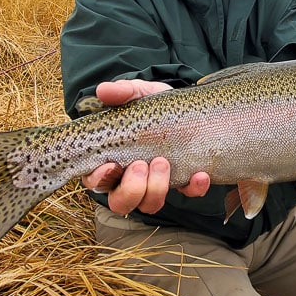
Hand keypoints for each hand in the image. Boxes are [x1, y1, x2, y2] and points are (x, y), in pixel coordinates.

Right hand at [81, 79, 210, 213]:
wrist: (188, 106)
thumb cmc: (153, 105)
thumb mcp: (140, 94)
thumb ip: (123, 92)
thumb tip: (103, 90)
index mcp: (111, 160)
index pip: (96, 180)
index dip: (99, 178)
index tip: (110, 165)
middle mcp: (130, 179)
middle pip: (120, 202)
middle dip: (131, 188)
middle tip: (141, 164)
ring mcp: (156, 184)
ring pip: (149, 205)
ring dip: (156, 189)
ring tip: (164, 162)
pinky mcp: (183, 183)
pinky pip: (187, 195)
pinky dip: (193, 188)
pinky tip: (200, 174)